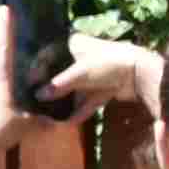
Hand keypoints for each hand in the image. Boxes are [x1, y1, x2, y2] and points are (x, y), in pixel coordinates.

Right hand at [45, 34, 159, 115]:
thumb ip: (58, 85)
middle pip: (61, 75)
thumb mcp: (79, 74)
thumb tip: (38, 96)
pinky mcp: (102, 89)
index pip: (48, 55)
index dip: (37, 69)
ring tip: (49, 116)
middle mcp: (81, 58)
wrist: (140, 73)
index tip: (28, 84)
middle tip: (34, 102)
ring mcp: (93, 74)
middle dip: (51, 90)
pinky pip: (87, 101)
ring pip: (74, 90)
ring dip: (65, 103)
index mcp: (74, 45)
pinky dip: (79, 111)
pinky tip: (67, 122)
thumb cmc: (106, 63)